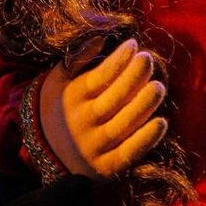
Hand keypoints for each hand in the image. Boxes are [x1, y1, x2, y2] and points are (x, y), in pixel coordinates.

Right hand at [38, 37, 167, 179]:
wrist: (45, 152)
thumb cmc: (59, 106)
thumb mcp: (57, 80)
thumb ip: (76, 59)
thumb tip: (101, 38)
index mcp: (72, 98)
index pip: (98, 77)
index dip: (118, 61)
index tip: (133, 45)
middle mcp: (82, 122)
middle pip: (113, 98)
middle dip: (132, 77)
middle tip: (148, 59)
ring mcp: (94, 147)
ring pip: (123, 124)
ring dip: (143, 105)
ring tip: (158, 86)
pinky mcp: (106, 168)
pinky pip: (128, 154)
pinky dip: (145, 139)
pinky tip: (161, 122)